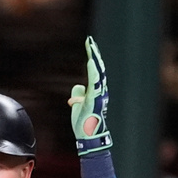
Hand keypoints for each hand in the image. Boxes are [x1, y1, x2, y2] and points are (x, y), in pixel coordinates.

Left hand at [68, 36, 111, 155]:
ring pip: (98, 74)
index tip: (89, 44)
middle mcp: (100, 91)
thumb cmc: (83, 122)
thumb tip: (78, 86)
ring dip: (94, 59)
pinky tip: (91, 62)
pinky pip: (94, 84)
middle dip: (94, 54)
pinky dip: (93, 73)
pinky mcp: (94, 100)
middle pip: (98, 69)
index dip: (92, 57)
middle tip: (90, 40)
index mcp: (96, 91)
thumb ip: (78, 94)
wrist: (87, 136)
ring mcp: (98, 95)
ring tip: (91, 46)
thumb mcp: (78, 104)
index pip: (94, 70)